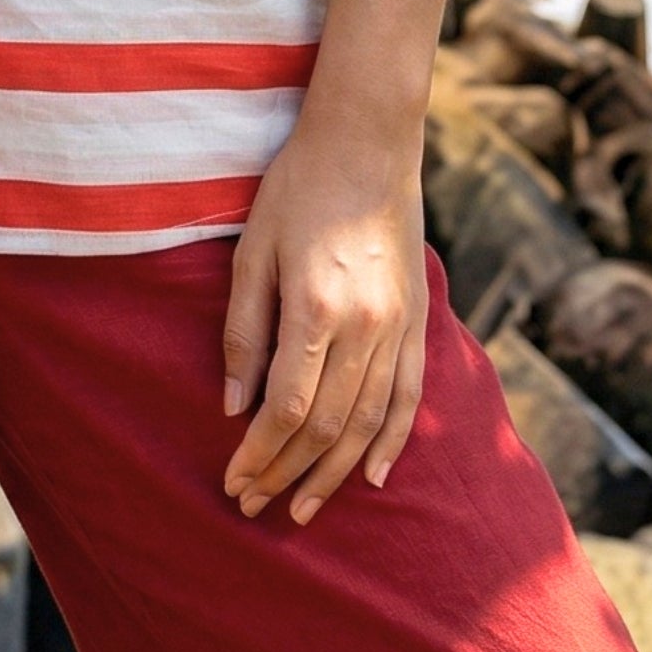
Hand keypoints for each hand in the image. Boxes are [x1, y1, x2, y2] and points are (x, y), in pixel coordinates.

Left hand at [220, 121, 427, 526]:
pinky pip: (409, 396)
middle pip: (326, 426)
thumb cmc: (297, 187)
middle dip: (286, 474)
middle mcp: (365, 325)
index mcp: (317, 306)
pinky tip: (372, 476)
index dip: (259, 453)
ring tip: (303, 509)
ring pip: (368, 422)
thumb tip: (234, 406)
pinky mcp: (418, 320)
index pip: (287, 408)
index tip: (233, 481)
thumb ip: (244, 330)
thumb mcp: (253, 249)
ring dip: (334, 473)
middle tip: (254, 506)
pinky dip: (391, 441)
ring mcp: (398, 326)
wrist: (366, 142)